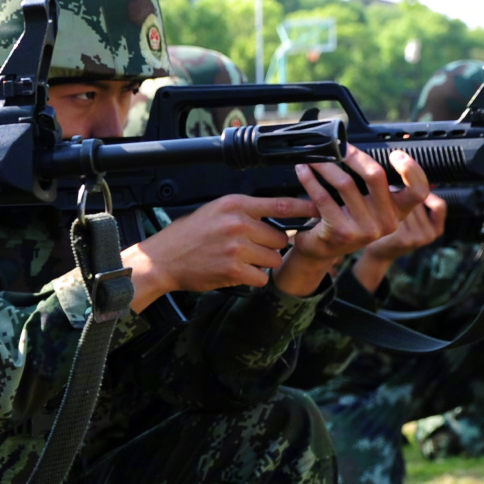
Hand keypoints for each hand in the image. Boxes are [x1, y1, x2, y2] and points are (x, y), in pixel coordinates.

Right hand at [123, 194, 313, 306]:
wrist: (163, 260)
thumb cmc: (187, 236)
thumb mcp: (214, 211)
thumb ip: (243, 212)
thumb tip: (275, 215)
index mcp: (235, 204)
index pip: (280, 204)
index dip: (304, 207)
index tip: (320, 208)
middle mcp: (238, 223)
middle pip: (280, 238)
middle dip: (270, 246)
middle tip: (249, 249)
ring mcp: (237, 247)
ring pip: (273, 258)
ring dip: (262, 263)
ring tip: (240, 261)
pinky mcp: (234, 270)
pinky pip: (262, 277)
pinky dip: (253, 279)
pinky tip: (236, 274)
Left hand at [273, 148, 430, 295]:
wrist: (323, 249)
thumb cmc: (346, 218)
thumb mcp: (369, 204)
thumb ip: (374, 182)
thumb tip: (361, 148)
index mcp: (398, 211)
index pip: (418, 191)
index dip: (412, 170)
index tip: (396, 154)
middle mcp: (387, 222)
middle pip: (376, 176)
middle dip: (353, 155)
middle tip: (336, 146)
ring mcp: (365, 229)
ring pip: (345, 183)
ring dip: (325, 165)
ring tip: (314, 156)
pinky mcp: (341, 232)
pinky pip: (324, 197)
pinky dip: (311, 180)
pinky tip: (303, 170)